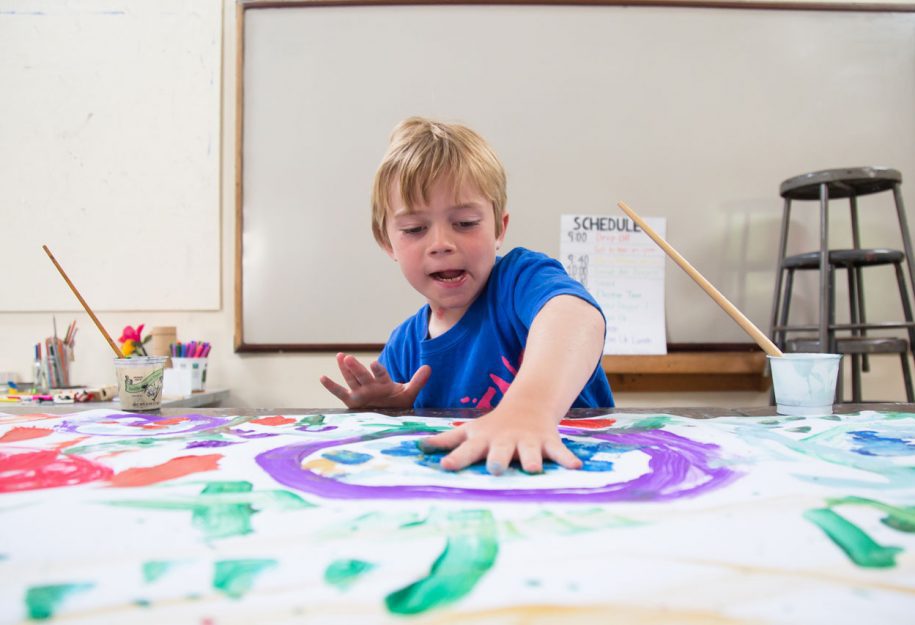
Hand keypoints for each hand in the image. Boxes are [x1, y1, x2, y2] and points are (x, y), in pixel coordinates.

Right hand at [319, 352, 429, 408]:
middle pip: (362, 375)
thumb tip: (429, 367)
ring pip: (351, 379)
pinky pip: (340, 393)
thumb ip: (418, 381)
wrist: (391, 412)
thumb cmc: (398, 402)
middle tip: (348, 357)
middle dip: (356, 367)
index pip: (381, 374)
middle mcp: (370, 386)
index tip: (373, 364)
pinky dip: (331, 386)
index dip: (378, 370)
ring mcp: (360, 392)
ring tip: (340, 357)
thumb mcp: (409, 393)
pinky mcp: (352, 401)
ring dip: (345, 369)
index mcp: (384, 382)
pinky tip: (322, 377)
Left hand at [420, 408, 581, 474]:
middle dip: (497, 460)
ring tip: (533, 469)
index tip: (444, 467)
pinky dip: (567, 459)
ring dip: (531, 460)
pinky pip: (559, 452)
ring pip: (529, 452)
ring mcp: (527, 442)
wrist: (528, 405)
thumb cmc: (493, 427)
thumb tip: (419, 447)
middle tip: (494, 470)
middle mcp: (505, 441)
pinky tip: (576, 467)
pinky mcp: (547, 442)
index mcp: (484, 441)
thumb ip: (446, 441)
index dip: (455, 459)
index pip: (466, 450)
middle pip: (499, 452)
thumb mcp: (470, 431)